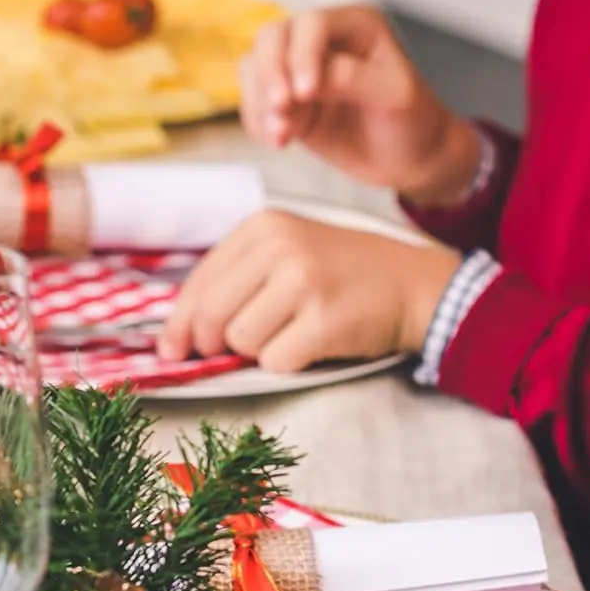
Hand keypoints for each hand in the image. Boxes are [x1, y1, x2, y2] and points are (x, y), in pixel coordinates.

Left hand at [156, 210, 463, 371]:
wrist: (413, 284)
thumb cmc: (346, 275)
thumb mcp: (290, 251)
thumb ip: (239, 279)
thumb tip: (183, 335)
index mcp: (263, 226)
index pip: (198, 282)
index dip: (181, 322)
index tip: (176, 346)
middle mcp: (280, 248)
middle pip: (211, 315)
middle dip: (213, 343)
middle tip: (227, 352)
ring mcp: (304, 283)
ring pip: (241, 341)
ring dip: (259, 352)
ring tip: (289, 336)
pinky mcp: (324, 321)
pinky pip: (277, 361)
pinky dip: (288, 364)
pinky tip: (310, 346)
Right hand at [240, 5, 482, 204]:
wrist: (413, 159)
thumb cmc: (414, 121)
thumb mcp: (393, 95)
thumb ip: (350, 80)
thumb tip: (307, 80)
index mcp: (354, 25)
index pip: (312, 25)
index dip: (302, 55)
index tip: (306, 93)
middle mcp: (321, 40)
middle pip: (272, 38)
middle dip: (271, 74)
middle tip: (281, 109)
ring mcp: (300, 70)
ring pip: (256, 68)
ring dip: (261, 101)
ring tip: (282, 136)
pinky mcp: (289, 102)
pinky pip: (256, 102)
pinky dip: (258, 121)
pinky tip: (278, 142)